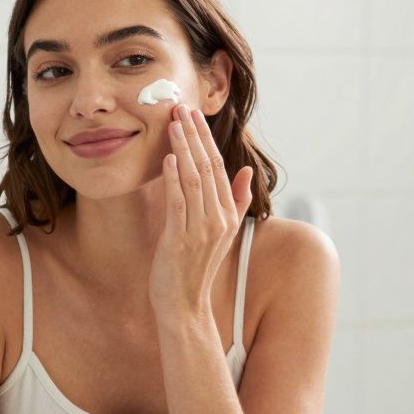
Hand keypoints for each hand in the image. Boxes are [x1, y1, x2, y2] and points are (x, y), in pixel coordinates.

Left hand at [149, 104, 252, 323]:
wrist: (184, 306)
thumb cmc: (195, 267)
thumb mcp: (222, 232)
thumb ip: (235, 200)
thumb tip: (246, 171)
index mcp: (229, 215)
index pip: (219, 167)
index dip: (206, 139)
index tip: (193, 115)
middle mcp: (219, 220)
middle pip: (208, 167)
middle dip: (194, 135)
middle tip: (180, 108)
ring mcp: (201, 231)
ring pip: (194, 180)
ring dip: (183, 149)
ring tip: (173, 125)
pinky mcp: (180, 240)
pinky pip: (178, 203)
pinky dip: (174, 179)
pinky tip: (168, 159)